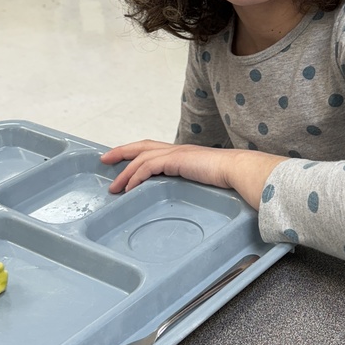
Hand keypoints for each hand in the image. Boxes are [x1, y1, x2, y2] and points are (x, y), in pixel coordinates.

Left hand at [101, 139, 287, 209]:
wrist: (239, 171)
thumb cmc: (229, 178)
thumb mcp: (205, 182)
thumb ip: (194, 185)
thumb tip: (189, 199)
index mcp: (183, 154)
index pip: (153, 149)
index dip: (135, 152)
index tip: (121, 160)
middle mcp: (177, 150)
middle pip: (142, 146)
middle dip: (121, 152)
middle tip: (104, 160)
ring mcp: (176, 153)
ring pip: (141, 157)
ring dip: (125, 172)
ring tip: (114, 187)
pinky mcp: (176, 160)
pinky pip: (148, 167)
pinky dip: (136, 177)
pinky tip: (129, 189)